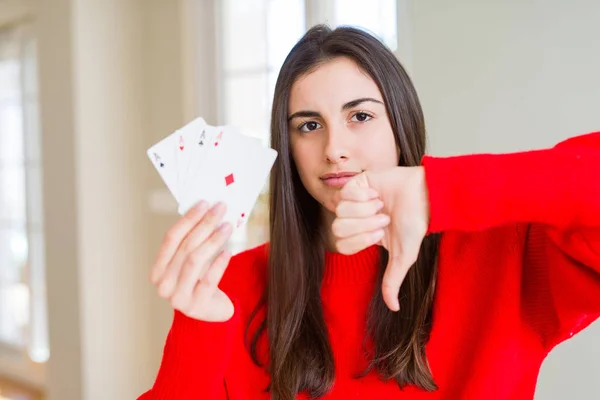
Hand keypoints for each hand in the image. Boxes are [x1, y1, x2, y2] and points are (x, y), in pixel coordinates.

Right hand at [150, 201, 234, 321]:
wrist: (210, 313)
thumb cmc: (199, 282)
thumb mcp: (189, 263)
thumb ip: (190, 243)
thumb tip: (206, 211)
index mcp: (157, 271)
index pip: (171, 239)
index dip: (187, 219)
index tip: (203, 203)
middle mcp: (163, 285)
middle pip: (185, 247)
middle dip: (204, 224)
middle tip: (220, 209)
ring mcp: (178, 297)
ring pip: (195, 260)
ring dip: (213, 240)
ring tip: (227, 227)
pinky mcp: (197, 306)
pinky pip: (209, 279)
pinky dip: (219, 263)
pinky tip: (228, 252)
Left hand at [332, 166, 429, 310]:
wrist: (425, 196)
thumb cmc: (415, 224)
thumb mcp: (403, 257)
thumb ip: (393, 280)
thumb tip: (394, 308)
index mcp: (360, 236)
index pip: (341, 245)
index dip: (360, 240)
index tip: (380, 234)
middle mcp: (354, 219)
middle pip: (337, 227)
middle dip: (364, 224)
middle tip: (383, 218)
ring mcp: (353, 200)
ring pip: (340, 209)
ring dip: (365, 208)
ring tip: (381, 205)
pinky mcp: (356, 183)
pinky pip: (346, 191)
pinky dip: (363, 194)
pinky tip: (377, 193)